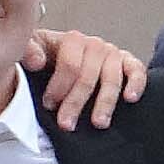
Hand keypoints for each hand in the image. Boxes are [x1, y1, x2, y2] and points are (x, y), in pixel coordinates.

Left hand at [25, 26, 147, 127]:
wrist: (59, 59)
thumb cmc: (45, 58)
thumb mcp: (31, 51)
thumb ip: (27, 51)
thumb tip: (37, 62)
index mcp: (71, 40)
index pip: (70, 64)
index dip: (59, 86)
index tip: (49, 105)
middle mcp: (94, 45)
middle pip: (89, 74)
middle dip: (77, 101)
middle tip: (67, 124)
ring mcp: (112, 53)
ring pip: (112, 78)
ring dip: (105, 102)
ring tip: (98, 123)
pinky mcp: (127, 62)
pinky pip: (136, 70)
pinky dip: (136, 83)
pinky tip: (130, 98)